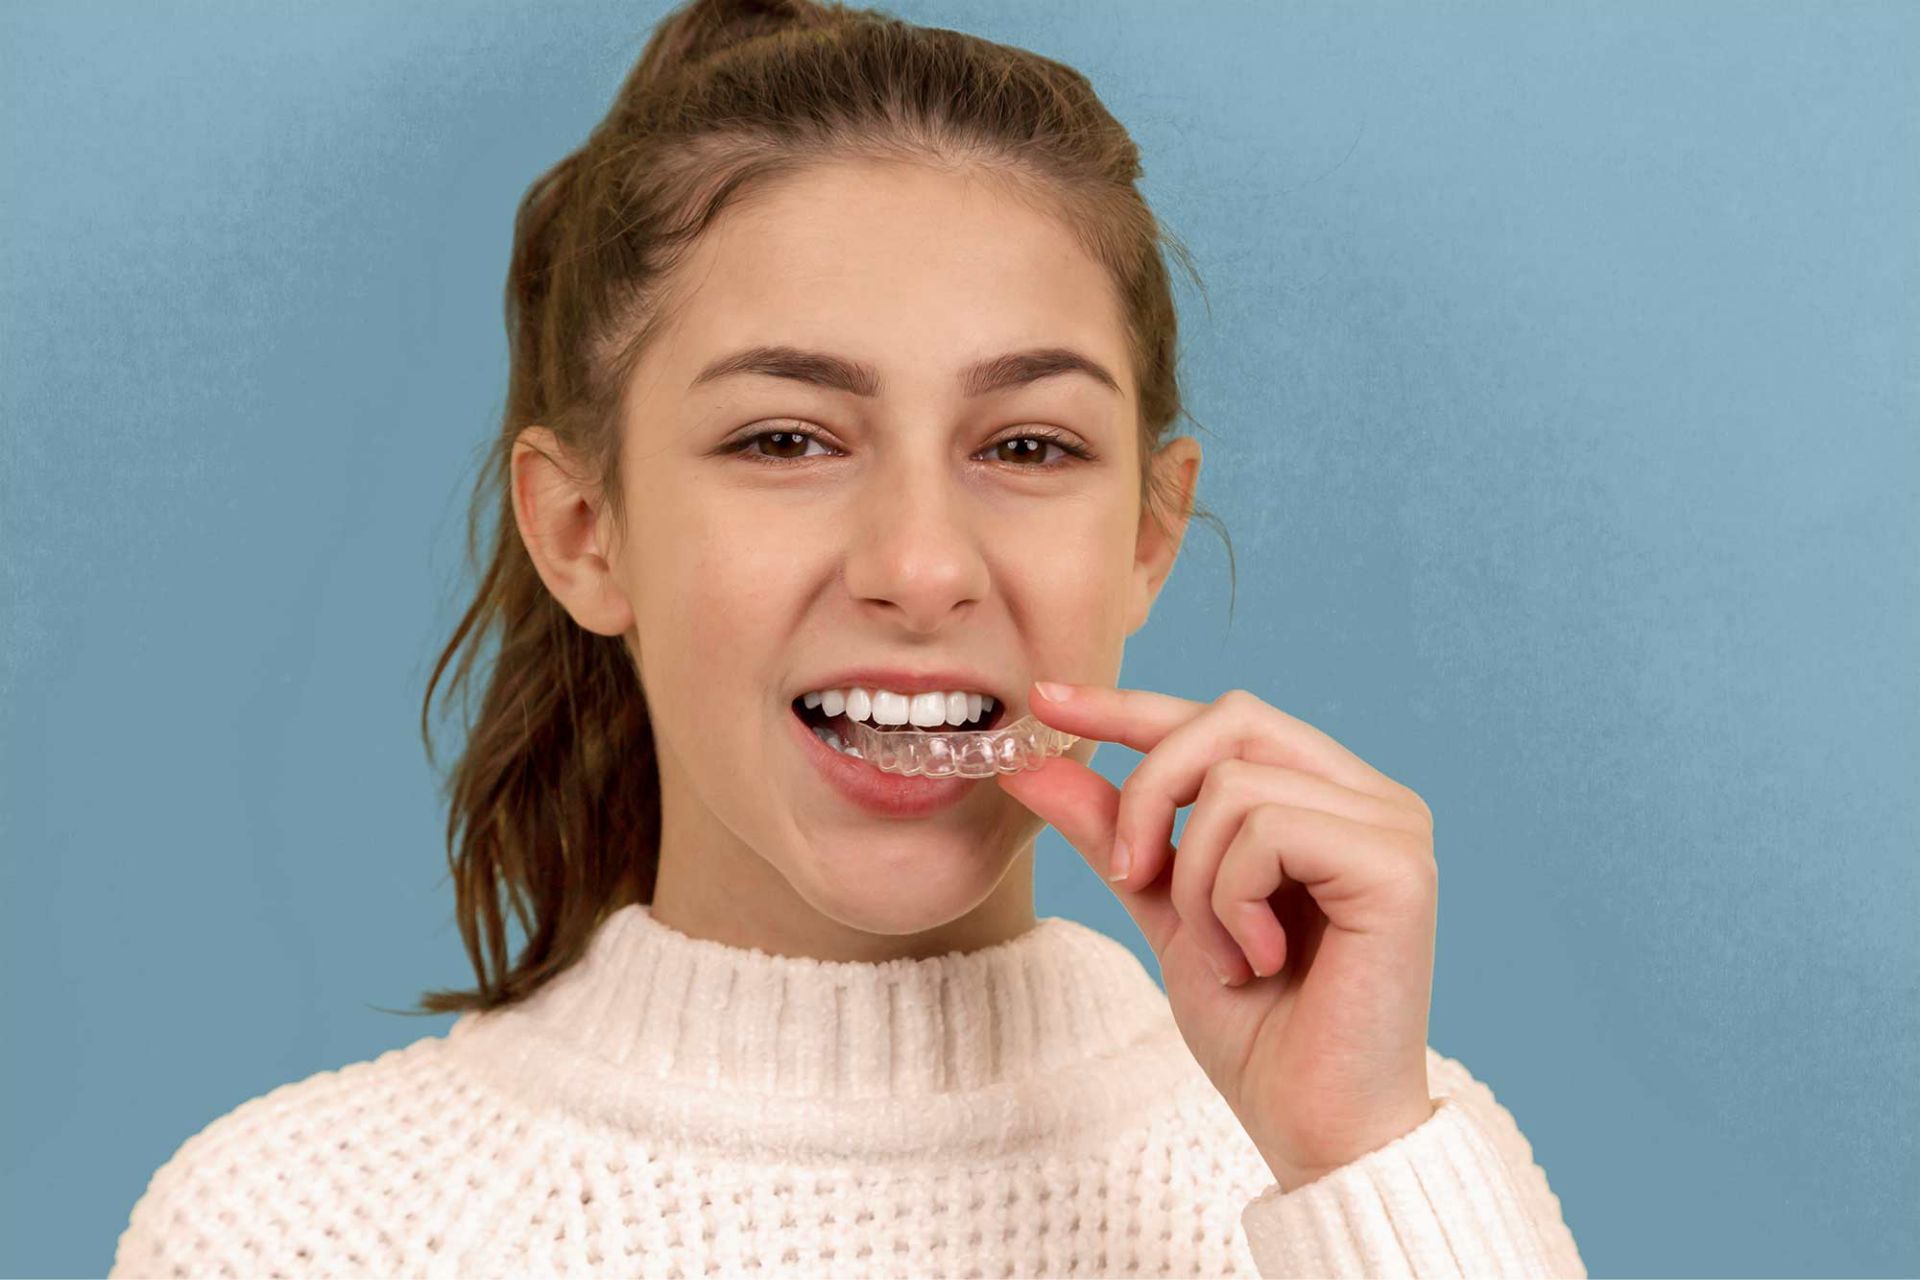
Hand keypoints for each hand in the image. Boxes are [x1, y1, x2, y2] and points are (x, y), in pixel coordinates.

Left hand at [996, 682, 1440, 1191]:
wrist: (1314, 1130)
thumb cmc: (1260, 1031)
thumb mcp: (1166, 911)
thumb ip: (1117, 832)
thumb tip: (1033, 761)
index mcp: (1327, 797)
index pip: (1223, 719)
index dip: (1131, 705)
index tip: (1045, 701)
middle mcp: (1371, 797)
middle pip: (1230, 719)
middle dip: (1152, 793)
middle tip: (1131, 876)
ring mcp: (1393, 825)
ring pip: (1235, 785)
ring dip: (1195, 881)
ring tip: (1228, 955)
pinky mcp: (1398, 864)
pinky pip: (1267, 830)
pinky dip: (1231, 900)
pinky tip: (1261, 959)